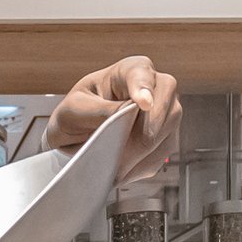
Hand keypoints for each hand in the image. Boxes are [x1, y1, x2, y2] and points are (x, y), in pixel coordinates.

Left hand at [47, 55, 180, 181]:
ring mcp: (162, 113)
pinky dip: (142, 165)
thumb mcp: (74, 109)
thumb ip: (97, 110)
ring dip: (143, 154)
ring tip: (118, 167)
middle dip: (146, 135)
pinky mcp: (163, 138)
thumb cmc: (76, 113)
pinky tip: (124, 170)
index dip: (144, 89)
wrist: (76, 135)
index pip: (142, 75)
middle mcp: (153, 89)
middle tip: (124, 154)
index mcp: (129, 71)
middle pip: (167, 107)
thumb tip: (122, 115)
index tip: (143, 102)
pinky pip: (161, 154)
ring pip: (168, 134)